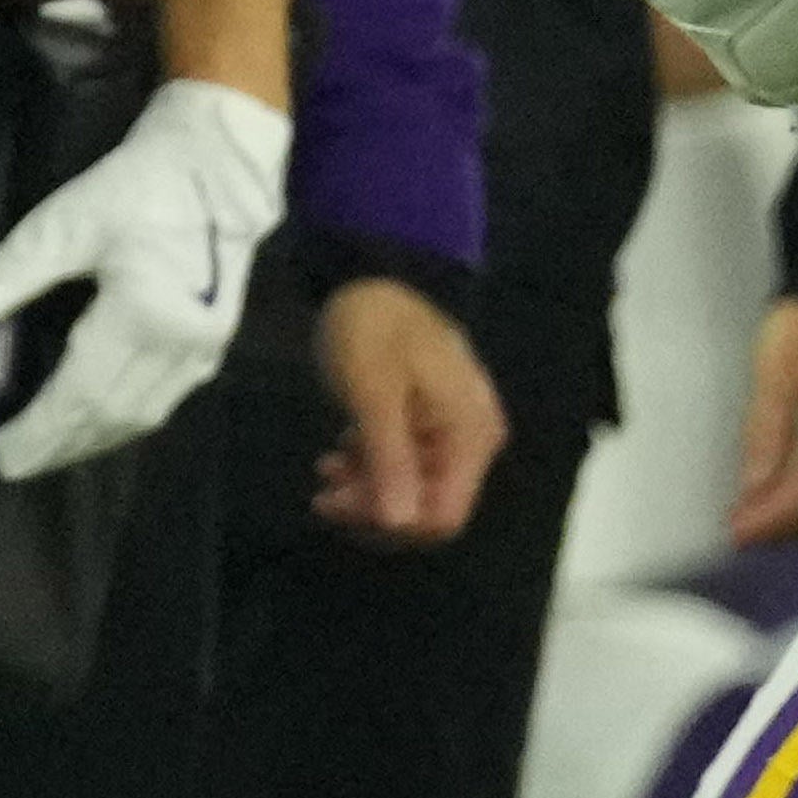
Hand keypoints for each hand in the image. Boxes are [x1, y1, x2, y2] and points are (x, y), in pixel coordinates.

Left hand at [0, 74, 286, 476]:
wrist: (219, 164)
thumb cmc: (134, 187)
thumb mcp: (62, 224)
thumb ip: (7, 275)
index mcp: (142, 317)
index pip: (80, 394)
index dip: (39, 431)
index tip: (0, 454)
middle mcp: (179, 347)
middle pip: (111, 417)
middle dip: (59, 446)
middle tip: (13, 464)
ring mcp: (203, 351)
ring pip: (141, 416)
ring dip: (91, 440)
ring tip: (47, 451)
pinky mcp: (213, 346)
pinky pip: (162, 402)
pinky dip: (122, 420)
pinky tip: (96, 422)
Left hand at [309, 274, 506, 543]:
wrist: (373, 274)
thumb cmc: (373, 327)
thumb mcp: (374, 392)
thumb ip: (389, 458)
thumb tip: (400, 524)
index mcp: (469, 433)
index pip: (444, 515)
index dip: (391, 521)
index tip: (341, 501)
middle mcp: (473, 441)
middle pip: (428, 509)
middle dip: (374, 508)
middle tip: (324, 489)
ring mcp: (454, 434)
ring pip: (414, 493)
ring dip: (368, 492)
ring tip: (327, 469)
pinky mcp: (432, 428)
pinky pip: (409, 469)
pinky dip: (373, 470)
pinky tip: (340, 455)